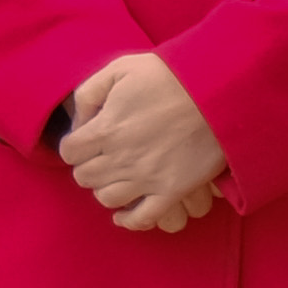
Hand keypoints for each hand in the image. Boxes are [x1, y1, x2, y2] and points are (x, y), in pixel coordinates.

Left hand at [60, 51, 231, 233]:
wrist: (218, 89)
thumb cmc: (171, 74)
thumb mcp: (121, 68)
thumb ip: (90, 92)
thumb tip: (79, 121)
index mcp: (105, 128)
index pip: (69, 151)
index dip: (75, 145)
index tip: (87, 140)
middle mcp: (121, 158)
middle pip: (85, 177)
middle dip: (89, 166)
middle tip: (103, 156)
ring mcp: (147, 178)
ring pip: (107, 199)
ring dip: (106, 188)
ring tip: (117, 177)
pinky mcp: (172, 190)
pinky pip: (142, 218)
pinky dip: (129, 220)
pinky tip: (124, 214)